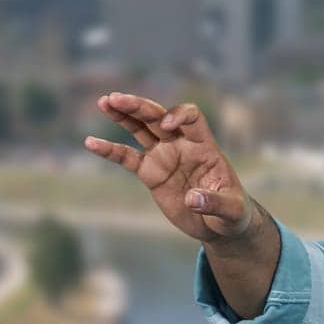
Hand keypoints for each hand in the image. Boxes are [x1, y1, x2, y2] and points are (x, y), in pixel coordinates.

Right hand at [83, 92, 257, 243]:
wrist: (220, 225)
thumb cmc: (232, 214)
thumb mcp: (231, 211)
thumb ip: (215, 202)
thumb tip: (192, 199)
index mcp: (205, 146)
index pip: (191, 117)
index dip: (178, 116)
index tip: (167, 127)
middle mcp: (182, 145)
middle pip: (158, 117)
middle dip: (139, 106)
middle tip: (116, 98)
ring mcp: (164, 157)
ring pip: (140, 129)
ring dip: (123, 115)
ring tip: (104, 102)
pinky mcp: (151, 173)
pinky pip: (127, 158)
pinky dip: (109, 151)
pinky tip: (90, 143)